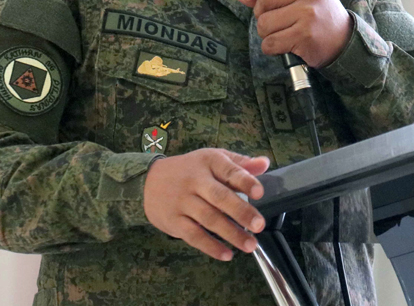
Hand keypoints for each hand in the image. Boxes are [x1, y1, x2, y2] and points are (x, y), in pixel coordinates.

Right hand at [143, 148, 268, 260]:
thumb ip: (240, 164)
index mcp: (208, 162)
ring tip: (250, 245)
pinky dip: (210, 246)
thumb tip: (265, 163)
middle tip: (259, 225)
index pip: (228, 170)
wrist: (148, 181)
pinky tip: (227, 254)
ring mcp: (182, 201)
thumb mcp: (213, 159)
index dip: (245, 181)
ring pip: (208, 219)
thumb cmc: (190, 170)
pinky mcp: (173, 220)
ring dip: (231, 233)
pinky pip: (193, 235)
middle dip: (241, 212)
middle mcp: (194, 180)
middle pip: (219, 197)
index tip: (259, 193)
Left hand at [230, 0, 352, 67]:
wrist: (343, 40)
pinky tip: (286, 44)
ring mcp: (308, 13)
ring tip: (285, 32)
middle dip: (262, 13)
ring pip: (263, 23)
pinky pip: (270, 43)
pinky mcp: (305, 35)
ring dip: (267, 33)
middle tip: (280, 19)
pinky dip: (272, 48)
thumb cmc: (316, 13)